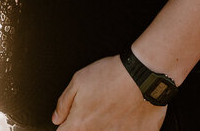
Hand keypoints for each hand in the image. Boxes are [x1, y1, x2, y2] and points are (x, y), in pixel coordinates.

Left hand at [52, 55, 166, 130]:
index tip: (72, 119)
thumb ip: (63, 103)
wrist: (142, 74)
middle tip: (98, 109)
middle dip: (88, 125)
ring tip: (114, 109)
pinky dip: (126, 126)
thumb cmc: (112, 74)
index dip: (68, 124)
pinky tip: (128, 114)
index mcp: (80, 123)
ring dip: (107, 125)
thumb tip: (57, 118)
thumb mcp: (78, 80)